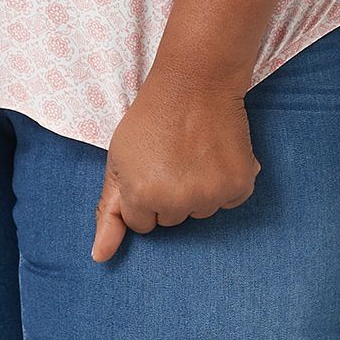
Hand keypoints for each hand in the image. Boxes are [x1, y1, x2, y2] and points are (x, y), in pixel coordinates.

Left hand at [91, 66, 259, 261]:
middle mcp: (177, 200)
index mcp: (142, 195)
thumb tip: (100, 258)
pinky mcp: (239, 185)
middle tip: (171, 156)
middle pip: (172, 220)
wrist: (194, 81)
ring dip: (198, 189)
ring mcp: (211, 195)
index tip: (149, 166)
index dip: (144, 194)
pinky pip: (228, 201)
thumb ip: (109, 211)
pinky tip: (215, 153)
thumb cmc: (151, 118)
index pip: (142, 224)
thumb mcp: (118, 160)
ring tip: (194, 151)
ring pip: (200, 211)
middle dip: (170, 194)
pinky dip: (224, 182)